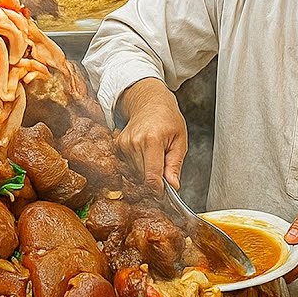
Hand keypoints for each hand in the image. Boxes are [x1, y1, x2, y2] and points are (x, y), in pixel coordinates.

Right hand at [115, 77, 187, 193]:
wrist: (150, 101)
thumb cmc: (168, 118)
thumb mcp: (180, 140)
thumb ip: (175, 165)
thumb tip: (173, 186)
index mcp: (152, 140)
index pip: (152, 176)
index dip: (158, 190)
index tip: (163, 194)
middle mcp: (134, 142)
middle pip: (143, 176)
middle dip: (154, 180)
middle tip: (164, 172)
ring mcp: (123, 143)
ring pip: (135, 173)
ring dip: (146, 171)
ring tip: (155, 156)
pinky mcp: (117, 145)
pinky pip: (128, 165)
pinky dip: (138, 165)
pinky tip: (144, 153)